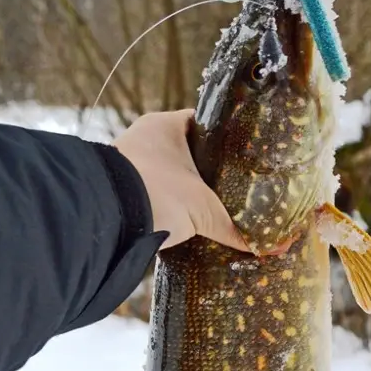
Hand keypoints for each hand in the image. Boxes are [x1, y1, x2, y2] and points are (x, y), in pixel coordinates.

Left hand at [114, 110, 248, 251]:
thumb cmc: (158, 195)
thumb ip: (231, 226)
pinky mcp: (121, 189)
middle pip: (185, 152)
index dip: (224, 139)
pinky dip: (166, 205)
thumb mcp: (202, 210)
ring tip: (211, 207)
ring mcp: (129, 164)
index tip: (242, 158)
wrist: (106, 219)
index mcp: (165, 125)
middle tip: (230, 188)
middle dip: (205, 172)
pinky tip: (183, 221)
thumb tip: (265, 247)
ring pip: (167, 175)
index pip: (202, 123)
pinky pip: (152, 194)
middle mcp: (144, 138)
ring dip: (184, 190)